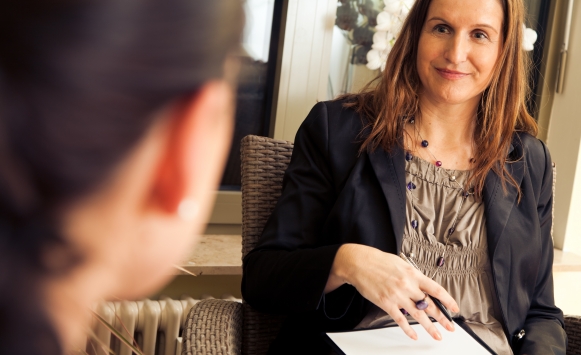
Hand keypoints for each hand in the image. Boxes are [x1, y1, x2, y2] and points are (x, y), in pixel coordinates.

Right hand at [326, 244, 459, 340]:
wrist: (359, 263)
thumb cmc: (378, 261)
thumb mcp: (401, 263)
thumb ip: (413, 276)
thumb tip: (423, 287)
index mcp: (413, 274)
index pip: (437, 290)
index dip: (448, 301)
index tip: (454, 308)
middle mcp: (407, 286)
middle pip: (430, 305)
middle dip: (442, 318)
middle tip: (450, 327)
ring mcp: (397, 296)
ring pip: (418, 315)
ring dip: (429, 327)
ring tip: (437, 335)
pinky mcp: (386, 303)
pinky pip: (400, 320)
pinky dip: (408, 329)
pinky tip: (413, 335)